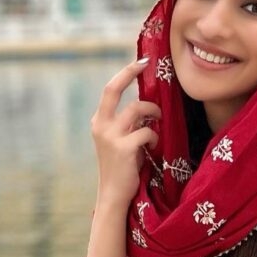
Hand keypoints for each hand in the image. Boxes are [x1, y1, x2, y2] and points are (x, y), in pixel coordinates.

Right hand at [90, 59, 160, 209]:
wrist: (114, 194)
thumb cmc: (122, 167)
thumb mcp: (121, 140)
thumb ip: (128, 123)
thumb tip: (148, 104)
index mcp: (99, 121)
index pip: (110, 89)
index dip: (126, 73)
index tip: (142, 61)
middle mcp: (101, 125)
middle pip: (113, 88)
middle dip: (130, 73)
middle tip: (146, 65)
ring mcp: (110, 136)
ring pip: (137, 108)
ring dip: (153, 112)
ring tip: (157, 122)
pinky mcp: (123, 148)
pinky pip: (147, 131)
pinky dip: (154, 136)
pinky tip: (152, 146)